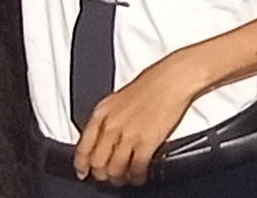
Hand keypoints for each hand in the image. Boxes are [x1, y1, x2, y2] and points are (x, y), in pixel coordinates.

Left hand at [72, 54, 202, 184]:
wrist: (174, 78)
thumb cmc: (152, 82)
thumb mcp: (119, 98)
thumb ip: (107, 118)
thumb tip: (104, 139)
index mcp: (102, 113)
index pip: (83, 147)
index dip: (82, 165)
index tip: (83, 172)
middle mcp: (111, 126)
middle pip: (97, 162)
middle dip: (101, 174)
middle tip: (107, 177)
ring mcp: (128, 135)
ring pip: (114, 169)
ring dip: (118, 178)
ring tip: (124, 178)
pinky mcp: (146, 142)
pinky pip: (136, 168)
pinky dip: (136, 177)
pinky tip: (139, 177)